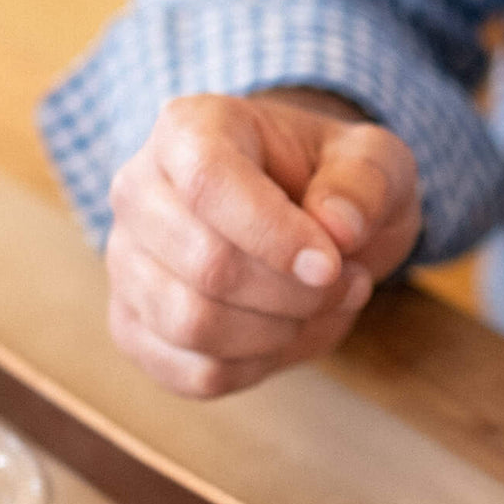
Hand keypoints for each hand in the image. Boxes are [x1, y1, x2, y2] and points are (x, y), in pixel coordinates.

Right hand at [104, 89, 419, 396]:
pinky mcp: (137, 326)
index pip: (207, 183)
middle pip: (206, 267)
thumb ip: (367, 182)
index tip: (333, 265)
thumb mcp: (376, 163)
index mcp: (190, 130)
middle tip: (345, 281)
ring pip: (193, 325)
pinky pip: (195, 373)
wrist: (311, 219)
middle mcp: (139, 191)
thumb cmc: (336, 183)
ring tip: (322, 303)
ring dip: (281, 332)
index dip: (276, 237)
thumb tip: (338, 227)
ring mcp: (128, 263)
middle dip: (296, 293)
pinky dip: (260, 366)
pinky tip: (288, 332)